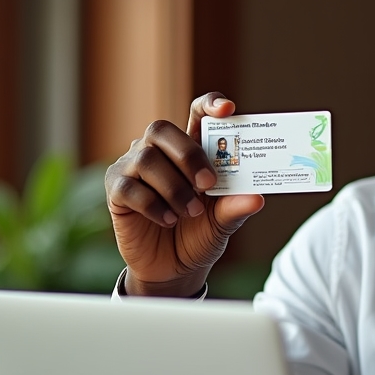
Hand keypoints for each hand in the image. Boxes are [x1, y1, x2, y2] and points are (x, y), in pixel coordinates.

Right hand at [105, 93, 264, 296]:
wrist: (175, 270)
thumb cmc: (199, 235)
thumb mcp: (223, 222)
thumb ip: (236, 207)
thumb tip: (257, 197)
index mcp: (190, 150)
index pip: (196, 113)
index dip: (209, 104)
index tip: (228, 109)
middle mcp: (158, 152)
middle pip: (162, 130)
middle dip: (188, 154)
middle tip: (208, 184)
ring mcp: (132, 168)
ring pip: (146, 159)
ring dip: (174, 188)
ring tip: (190, 212)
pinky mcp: (117, 192)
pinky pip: (129, 188)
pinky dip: (153, 205)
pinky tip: (168, 220)